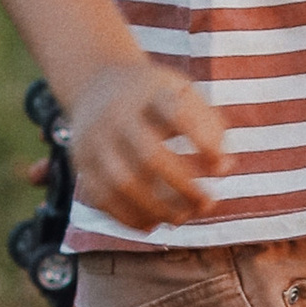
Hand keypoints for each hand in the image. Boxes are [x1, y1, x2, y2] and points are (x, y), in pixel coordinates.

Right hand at [67, 60, 227, 231]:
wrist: (95, 83)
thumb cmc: (154, 96)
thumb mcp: (183, 93)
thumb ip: (210, 126)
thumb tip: (223, 168)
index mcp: (148, 91)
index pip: (177, 114)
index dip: (203, 143)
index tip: (223, 166)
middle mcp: (117, 114)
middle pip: (149, 155)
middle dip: (183, 186)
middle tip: (208, 203)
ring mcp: (94, 139)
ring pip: (122, 183)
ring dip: (156, 208)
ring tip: (182, 217)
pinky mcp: (81, 163)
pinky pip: (101, 198)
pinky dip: (128, 217)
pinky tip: (153, 223)